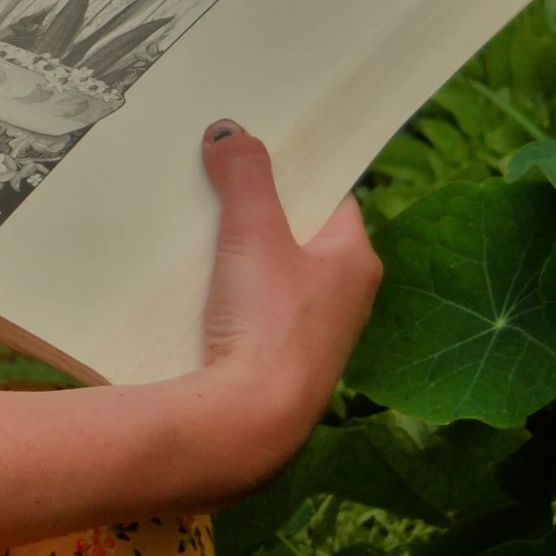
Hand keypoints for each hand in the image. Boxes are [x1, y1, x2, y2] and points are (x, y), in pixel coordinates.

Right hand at [186, 122, 381, 496]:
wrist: (251, 422)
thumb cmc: (269, 326)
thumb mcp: (254, 235)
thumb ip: (245, 178)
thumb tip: (230, 132)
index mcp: (356, 260)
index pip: (332, 199)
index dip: (297, 174)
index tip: (259, 154)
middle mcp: (346, 298)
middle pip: (300, 237)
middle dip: (260, 214)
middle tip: (219, 187)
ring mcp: (314, 335)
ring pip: (277, 277)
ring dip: (243, 258)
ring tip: (201, 234)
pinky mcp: (281, 363)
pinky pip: (257, 314)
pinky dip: (233, 297)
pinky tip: (199, 291)